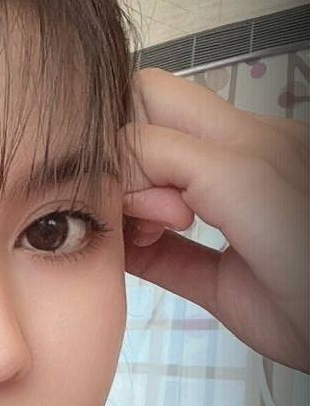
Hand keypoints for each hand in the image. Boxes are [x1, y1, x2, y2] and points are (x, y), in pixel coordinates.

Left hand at [118, 67, 308, 373]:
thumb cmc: (303, 315)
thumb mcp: (225, 281)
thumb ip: (173, 254)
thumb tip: (123, 241)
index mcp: (259, 157)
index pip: (163, 114)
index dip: (126, 156)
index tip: (133, 221)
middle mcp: (260, 137)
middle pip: (147, 90)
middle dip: (116, 145)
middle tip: (130, 213)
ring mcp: (257, 147)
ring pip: (143, 104)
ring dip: (124, 169)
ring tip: (152, 231)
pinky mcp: (246, 174)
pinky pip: (152, 148)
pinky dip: (134, 189)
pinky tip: (156, 233)